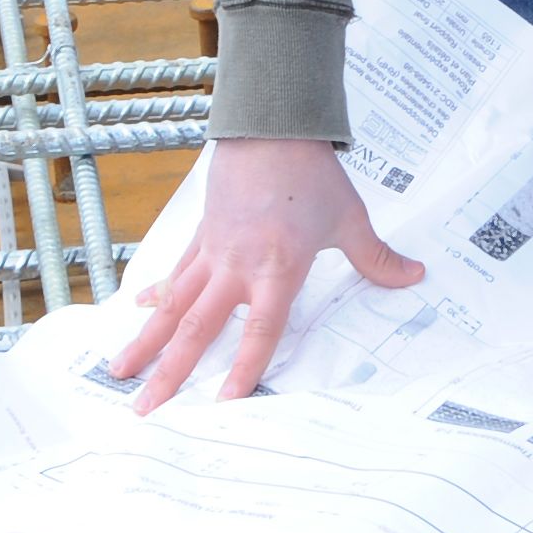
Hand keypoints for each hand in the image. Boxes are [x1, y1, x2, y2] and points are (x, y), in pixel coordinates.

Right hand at [104, 140, 423, 410]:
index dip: (244, 369)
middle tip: (144, 408)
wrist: (271, 124)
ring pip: (173, 305)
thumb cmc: (311, 173)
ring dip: (145, 340)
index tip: (224, 403)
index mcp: (277, 268)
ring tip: (118, 371)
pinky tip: (136, 309)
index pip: (259, 331)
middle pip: (197, 329)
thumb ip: (376, 257)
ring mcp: (213, 251)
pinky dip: (156, 293)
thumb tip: (414, 276)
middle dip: (169, 372)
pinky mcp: (202, 233)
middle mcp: (237, 266)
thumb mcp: (350, 218)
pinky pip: (176, 272)